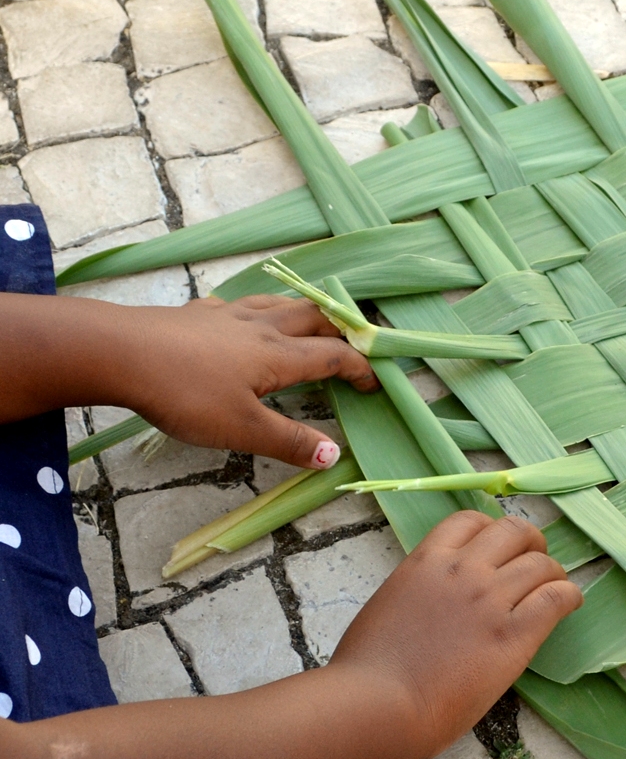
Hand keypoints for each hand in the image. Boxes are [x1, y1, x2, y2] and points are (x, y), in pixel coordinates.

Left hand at [119, 295, 378, 468]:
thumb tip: (334, 455)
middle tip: (353, 343)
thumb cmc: (184, 392)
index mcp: (279, 355)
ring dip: (302, 312)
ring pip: (277, 304)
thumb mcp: (241, 428)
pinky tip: (237, 319)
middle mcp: (260, 328)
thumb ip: (288, 441)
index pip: (333, 356)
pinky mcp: (195, 314)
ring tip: (309, 321)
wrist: (118, 351)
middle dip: (341, 328)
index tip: (374, 383)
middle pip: (313, 317)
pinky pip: (234, 305)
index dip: (359, 368)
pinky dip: (251, 311)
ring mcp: (226, 316)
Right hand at [328, 512, 582, 758]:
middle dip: (530, 543)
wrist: (377, 705)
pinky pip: (556, 597)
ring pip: (541, 564)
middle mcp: (463, 570)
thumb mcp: (387, 608)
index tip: (499, 548)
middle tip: (535, 563)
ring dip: (553, 573)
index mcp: (426, 562)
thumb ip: (416, 594)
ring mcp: (490, 600)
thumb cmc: (366, 671)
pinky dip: (568, 596)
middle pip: (514, 531)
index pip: (469, 521)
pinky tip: (569, 606)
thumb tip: (431, 605)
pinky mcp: (513, 634)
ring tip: (555, 589)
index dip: (491, 531)